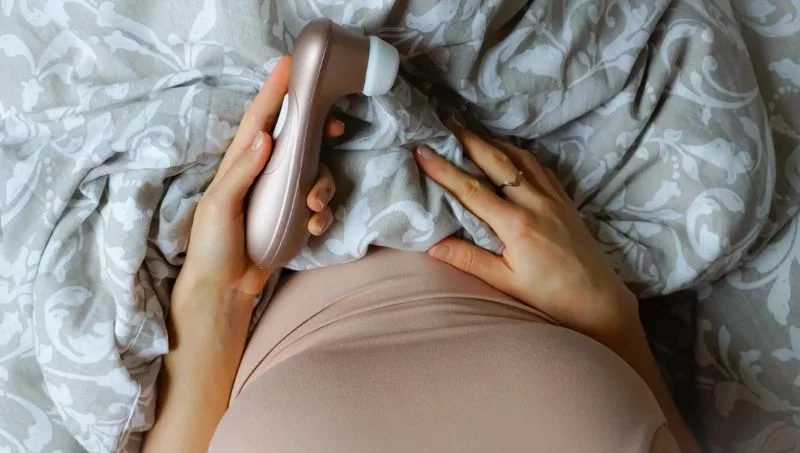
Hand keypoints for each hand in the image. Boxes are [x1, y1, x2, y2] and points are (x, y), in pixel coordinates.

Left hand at [176, 56, 342, 307]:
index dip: (274, 91)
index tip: (291, 64)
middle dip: (318, 130)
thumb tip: (265, 136)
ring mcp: (280, 194)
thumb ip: (241, 172)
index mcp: (240, 162)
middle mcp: (262, 172)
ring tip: (316, 206)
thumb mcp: (220, 207)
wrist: (225, 289)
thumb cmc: (213, 245)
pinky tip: (314, 227)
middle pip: (296, 139)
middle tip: (336, 127)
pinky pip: (319, 205)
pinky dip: (324, 214)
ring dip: (324, 184)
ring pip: (315, 172)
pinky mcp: (292, 216)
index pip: (259, 119)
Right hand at [414, 120, 638, 344]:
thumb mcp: (506, 283)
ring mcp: (553, 198)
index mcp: (516, 225)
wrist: (598, 300)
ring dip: (493, 141)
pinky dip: (519, 154)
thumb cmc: (550, 296)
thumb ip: (469, 260)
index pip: (471, 190)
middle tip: (445, 123)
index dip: (444, 169)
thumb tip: (432, 246)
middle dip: (468, 140)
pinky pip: (539, 167)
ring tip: (471, 132)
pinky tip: (509, 152)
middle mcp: (535, 203)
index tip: (422, 151)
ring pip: (519, 158)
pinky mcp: (565, 200)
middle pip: (496, 161)